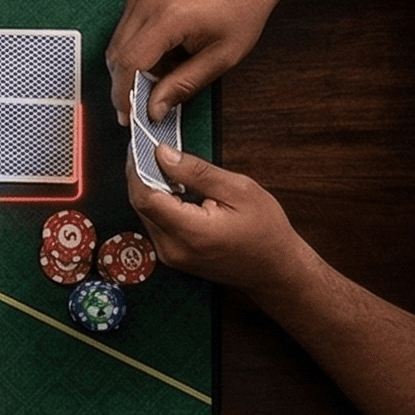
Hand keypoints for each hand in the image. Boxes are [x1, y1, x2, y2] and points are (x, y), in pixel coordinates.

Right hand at [104, 0, 282, 124]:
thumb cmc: (242, 8)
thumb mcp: (221, 57)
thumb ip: (183, 85)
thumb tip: (154, 109)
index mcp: (167, 16)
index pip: (129, 63)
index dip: (124, 94)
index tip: (129, 116)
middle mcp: (146, 1)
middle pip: (116, 55)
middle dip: (126, 84)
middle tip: (147, 102)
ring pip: (117, 44)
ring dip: (133, 66)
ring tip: (166, 72)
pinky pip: (125, 30)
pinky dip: (137, 49)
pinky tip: (164, 54)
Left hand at [128, 146, 311, 294]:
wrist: (275, 269)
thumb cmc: (266, 231)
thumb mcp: (239, 190)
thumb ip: (196, 172)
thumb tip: (162, 154)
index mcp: (191, 232)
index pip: (145, 196)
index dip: (139, 167)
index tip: (143, 145)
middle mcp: (173, 248)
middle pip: (140, 204)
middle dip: (142, 174)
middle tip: (152, 149)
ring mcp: (170, 256)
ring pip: (144, 213)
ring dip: (149, 188)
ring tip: (166, 166)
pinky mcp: (171, 256)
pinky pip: (154, 223)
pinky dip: (159, 203)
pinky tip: (173, 189)